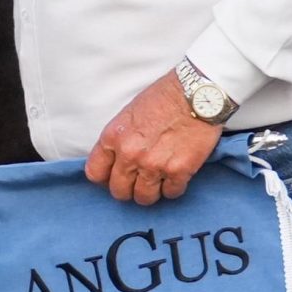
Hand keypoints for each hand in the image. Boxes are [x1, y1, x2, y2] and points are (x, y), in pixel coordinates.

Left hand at [82, 69, 222, 205]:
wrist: (197, 93)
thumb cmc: (163, 98)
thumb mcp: (128, 114)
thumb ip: (119, 140)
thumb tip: (116, 161)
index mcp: (113, 137)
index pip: (95, 173)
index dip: (105, 178)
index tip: (114, 177)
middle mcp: (129, 154)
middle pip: (119, 191)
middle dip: (128, 189)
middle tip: (138, 182)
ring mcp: (153, 165)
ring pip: (144, 198)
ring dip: (151, 192)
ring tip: (158, 181)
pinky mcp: (179, 171)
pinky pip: (171, 193)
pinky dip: (173, 188)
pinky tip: (176, 176)